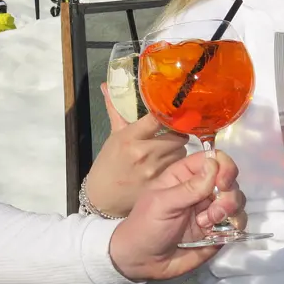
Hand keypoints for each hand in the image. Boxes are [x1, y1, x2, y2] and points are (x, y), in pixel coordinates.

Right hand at [85, 83, 190, 216]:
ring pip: (181, 152)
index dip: (169, 112)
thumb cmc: (108, 164)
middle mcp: (143, 153)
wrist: (103, 197)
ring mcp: (154, 171)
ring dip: (178, 149)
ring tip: (170, 149)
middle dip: (177, 133)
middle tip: (173, 132)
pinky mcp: (161, 185)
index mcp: (129, 138)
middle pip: (177, 136)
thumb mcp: (113, 136)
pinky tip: (171, 164)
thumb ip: (116, 110)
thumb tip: (107, 85)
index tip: (175, 109)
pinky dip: (178, 165)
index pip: (157, 118)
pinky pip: (180, 169)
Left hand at [108, 149, 246, 281]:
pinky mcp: (218, 229)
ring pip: (237, 200)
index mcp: (184, 175)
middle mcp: (201, 189)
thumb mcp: (162, 204)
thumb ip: (189, 187)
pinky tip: (216, 233)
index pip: (213, 159)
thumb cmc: (146, 226)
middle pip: (230, 179)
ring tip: (209, 223)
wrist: (143, 261)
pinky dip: (234, 225)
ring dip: (230, 210)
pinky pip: (238, 221)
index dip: (224, 167)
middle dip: (229, 194)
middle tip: (214, 212)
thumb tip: (214, 164)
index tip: (223, 183)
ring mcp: (211, 209)